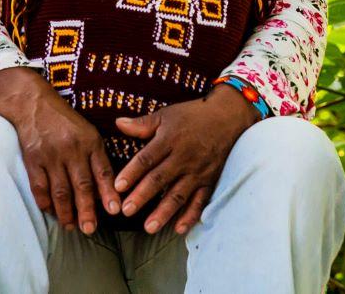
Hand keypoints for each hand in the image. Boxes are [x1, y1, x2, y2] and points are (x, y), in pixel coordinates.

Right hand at [0, 68, 120, 234]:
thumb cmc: (65, 121)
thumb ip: (97, 157)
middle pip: (82, 185)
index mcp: (90, 141)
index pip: (102, 170)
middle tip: (90, 229)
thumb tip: (107, 189)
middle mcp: (72, 149)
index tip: (115, 210)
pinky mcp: (33, 160)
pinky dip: (46, 204)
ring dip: (66, 212)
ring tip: (71, 226)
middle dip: (87, 210)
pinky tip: (52, 213)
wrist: (33, 103)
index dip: (109, 192)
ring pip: (60, 191)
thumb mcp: (88, 132)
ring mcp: (51, 155)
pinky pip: (40, 188)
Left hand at [112, 86, 259, 234]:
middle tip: (126, 210)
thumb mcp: (166, 115)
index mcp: (169, 140)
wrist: (227, 116)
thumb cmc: (192, 115)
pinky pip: (200, 201)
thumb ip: (142, 124)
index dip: (132, 173)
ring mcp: (197, 171)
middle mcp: (183, 157)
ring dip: (163, 212)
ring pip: (178, 194)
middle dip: (142, 196)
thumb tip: (117, 123)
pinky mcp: (209, 180)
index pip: (147, 159)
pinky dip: (190, 216)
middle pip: (159, 179)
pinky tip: (178, 229)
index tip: (117, 187)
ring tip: (149, 227)